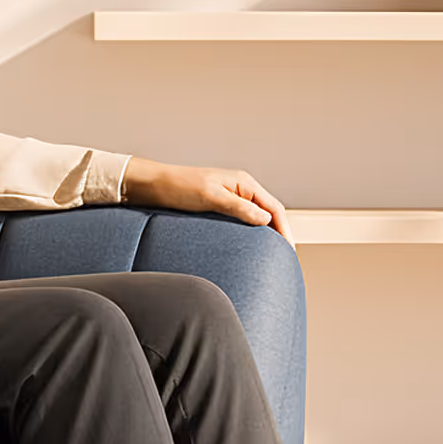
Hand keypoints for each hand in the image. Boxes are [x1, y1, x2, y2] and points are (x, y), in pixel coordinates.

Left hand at [123, 157, 295, 246]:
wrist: (153, 186)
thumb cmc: (178, 187)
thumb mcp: (211, 197)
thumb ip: (238, 208)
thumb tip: (265, 220)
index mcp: (244, 183)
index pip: (275, 208)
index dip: (285, 230)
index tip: (289, 251)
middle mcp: (241, 190)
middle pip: (270, 214)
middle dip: (280, 235)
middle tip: (285, 259)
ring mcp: (231, 198)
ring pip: (257, 219)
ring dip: (266, 236)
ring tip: (271, 257)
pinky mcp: (220, 207)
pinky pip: (243, 222)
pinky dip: (251, 234)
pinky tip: (249, 248)